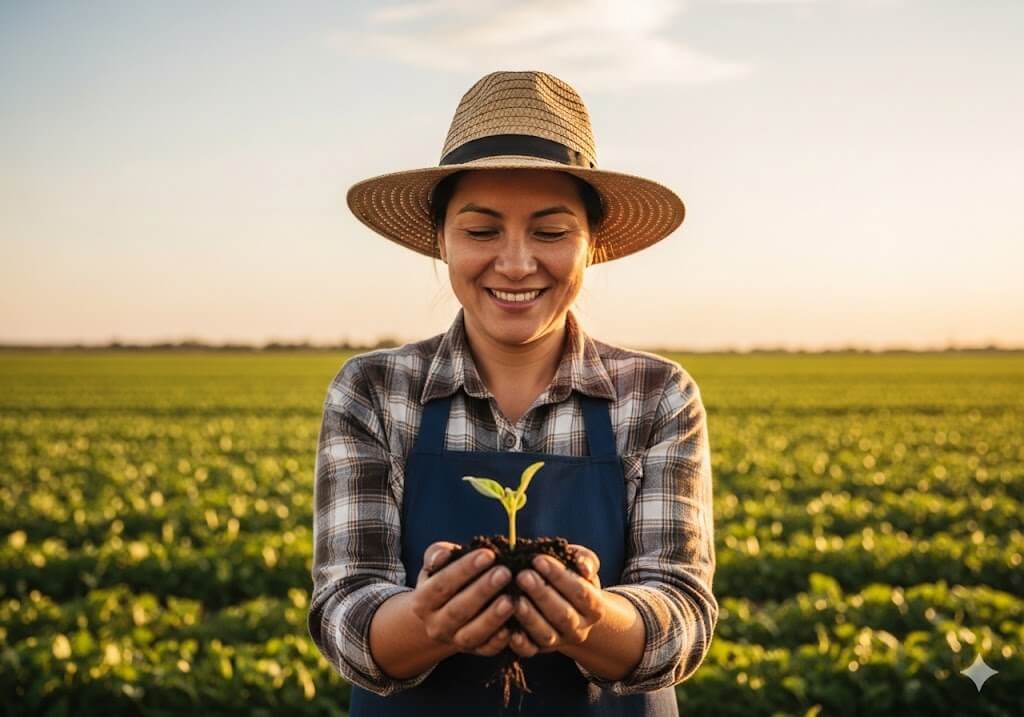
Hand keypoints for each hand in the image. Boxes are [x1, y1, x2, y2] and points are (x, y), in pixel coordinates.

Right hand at [410, 541, 514, 656]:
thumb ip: (437, 555)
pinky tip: (513, 628)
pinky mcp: (474, 651)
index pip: (442, 584)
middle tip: (505, 572)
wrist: (444, 613)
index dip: (465, 569)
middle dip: (483, 590)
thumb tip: (443, 555)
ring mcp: (454, 641)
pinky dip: (499, 641)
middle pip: (458, 610)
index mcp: (422, 601)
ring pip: (471, 634)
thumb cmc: (445, 578)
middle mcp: (435, 625)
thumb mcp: (436, 564)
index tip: (488, 554)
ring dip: (492, 618)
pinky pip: (486, 650)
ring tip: (511, 600)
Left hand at [508, 543, 604, 657]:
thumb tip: (583, 568)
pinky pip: (529, 651)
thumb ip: (585, 560)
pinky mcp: (539, 649)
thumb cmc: (570, 577)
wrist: (566, 606)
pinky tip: (510, 630)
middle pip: (563, 614)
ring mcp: (559, 641)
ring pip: (546, 634)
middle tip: (522, 576)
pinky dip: (520, 643)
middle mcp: (579, 628)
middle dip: (541, 594)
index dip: (559, 576)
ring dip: (530, 617)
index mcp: (594, 607)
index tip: (538, 559)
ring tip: (515, 598)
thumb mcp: (580, 565)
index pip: (579, 591)